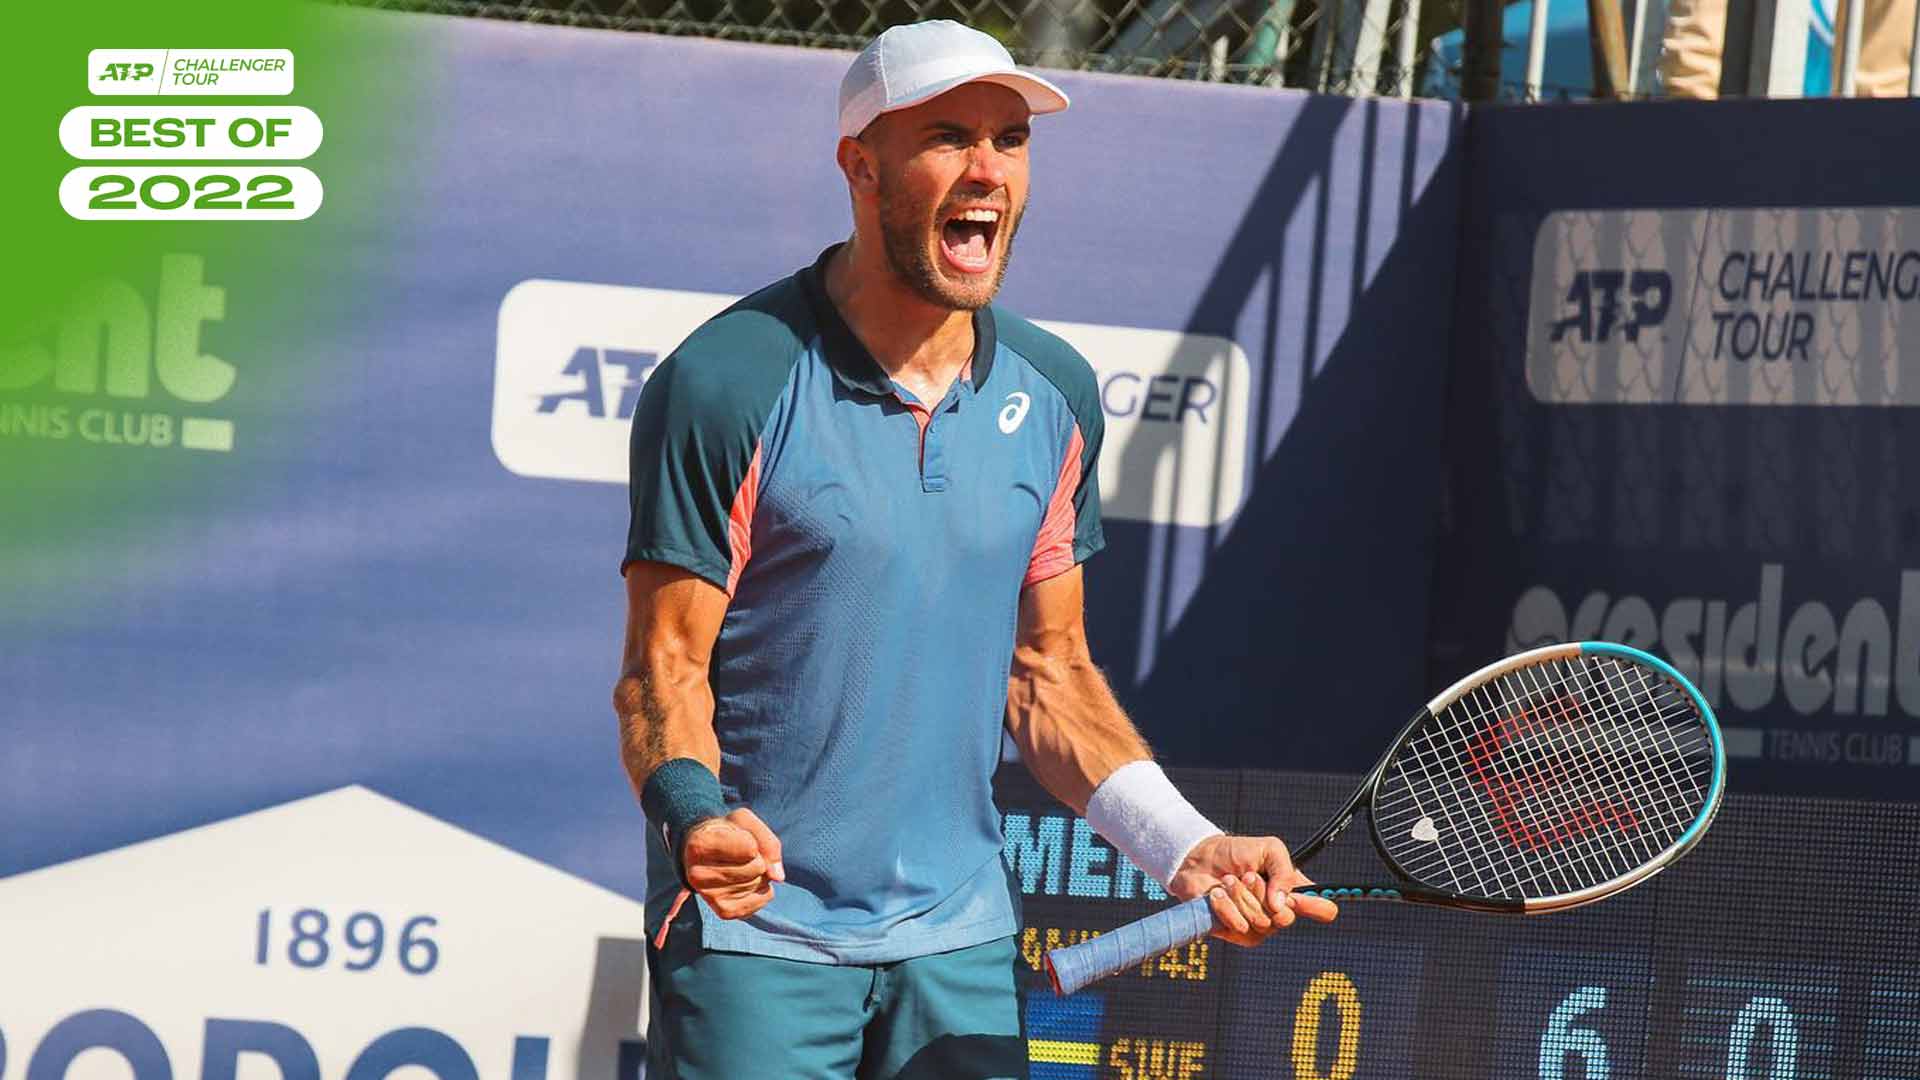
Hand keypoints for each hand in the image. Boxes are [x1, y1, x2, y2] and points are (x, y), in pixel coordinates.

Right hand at [681, 807, 785, 918]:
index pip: (750, 848)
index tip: (737, 838)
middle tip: (738, 854)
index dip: (752, 840)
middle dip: (758, 858)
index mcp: (699, 845)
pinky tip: (744, 881)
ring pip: (760, 883)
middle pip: (757, 867)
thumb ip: (767, 841)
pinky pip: (763, 898)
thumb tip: (779, 878)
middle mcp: (698, 874)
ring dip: (759, 873)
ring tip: (739, 866)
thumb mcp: (743, 821)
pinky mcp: (724, 912)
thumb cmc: (726, 833)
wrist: (705, 854)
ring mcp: (709, 896)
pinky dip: (763, 888)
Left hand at [1167, 834, 1338, 946]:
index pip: (1324, 909)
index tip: (1296, 895)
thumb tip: (1281, 905)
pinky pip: (1239, 928)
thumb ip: (1284, 871)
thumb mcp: (1268, 849)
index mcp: (1294, 892)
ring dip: (1241, 896)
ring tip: (1228, 880)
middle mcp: (1279, 913)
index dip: (1317, 907)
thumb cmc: (1236, 852)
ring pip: (1260, 922)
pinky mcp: (1234, 933)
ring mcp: (1258, 927)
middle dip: (1262, 892)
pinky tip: (1216, 894)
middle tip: (1248, 875)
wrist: (1199, 859)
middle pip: (1286, 918)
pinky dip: (1226, 906)